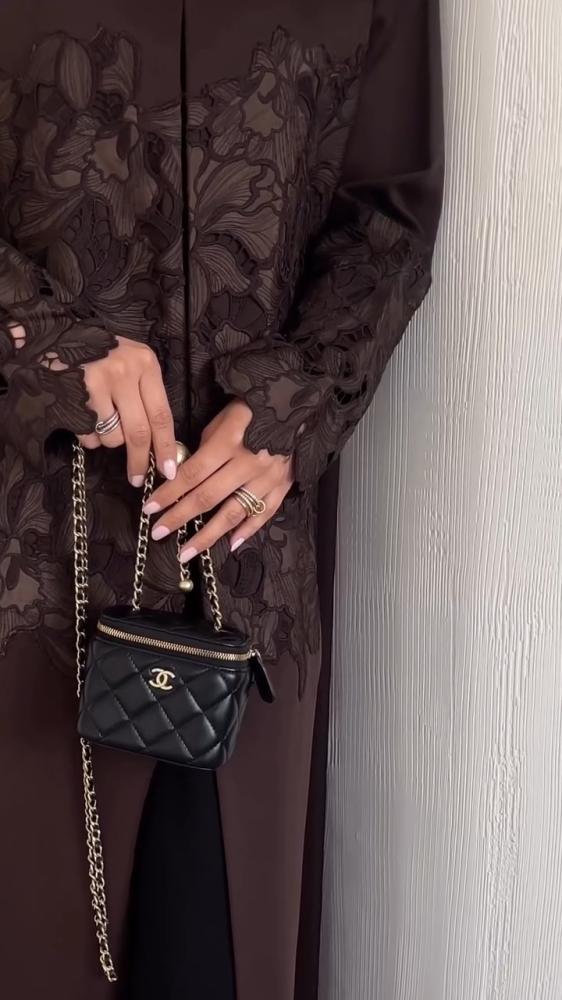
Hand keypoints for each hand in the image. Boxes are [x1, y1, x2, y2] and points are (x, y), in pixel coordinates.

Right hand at [78, 336, 176, 485]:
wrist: (54, 336)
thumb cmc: (100, 354)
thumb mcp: (131, 364)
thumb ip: (147, 395)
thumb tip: (159, 443)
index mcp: (146, 363)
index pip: (162, 414)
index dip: (166, 447)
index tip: (169, 470)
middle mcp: (125, 371)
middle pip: (139, 431)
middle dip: (139, 460)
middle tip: (138, 478)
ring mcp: (98, 381)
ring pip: (112, 436)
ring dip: (108, 440)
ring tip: (99, 418)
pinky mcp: (75, 392)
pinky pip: (88, 433)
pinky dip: (88, 435)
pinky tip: (83, 414)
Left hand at [145, 400, 294, 557]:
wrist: (293, 409)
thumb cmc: (250, 411)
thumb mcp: (221, 420)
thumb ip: (204, 449)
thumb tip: (184, 475)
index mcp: (228, 442)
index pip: (192, 473)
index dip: (169, 493)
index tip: (150, 508)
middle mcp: (247, 464)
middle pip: (208, 497)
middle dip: (180, 516)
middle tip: (159, 532)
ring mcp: (266, 478)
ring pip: (233, 513)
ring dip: (208, 535)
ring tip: (187, 550)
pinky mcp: (282, 486)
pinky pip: (263, 514)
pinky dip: (247, 531)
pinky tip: (230, 545)